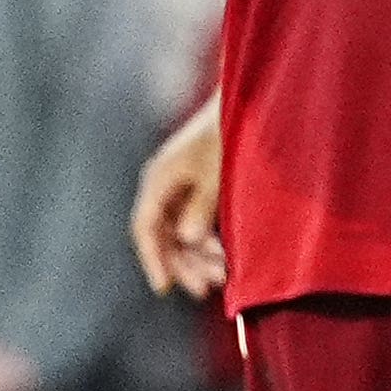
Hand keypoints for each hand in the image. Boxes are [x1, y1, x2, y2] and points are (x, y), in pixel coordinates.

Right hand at [132, 95, 225, 298]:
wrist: (245, 101)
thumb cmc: (229, 133)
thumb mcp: (218, 172)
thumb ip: (200, 206)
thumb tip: (184, 240)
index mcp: (158, 178)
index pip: (145, 227)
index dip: (154, 259)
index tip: (165, 288)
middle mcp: (162, 185)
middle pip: (162, 236)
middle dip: (184, 264)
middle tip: (208, 289)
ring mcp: (178, 186)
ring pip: (178, 233)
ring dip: (197, 256)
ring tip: (223, 277)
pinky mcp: (195, 188)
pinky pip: (192, 223)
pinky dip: (207, 241)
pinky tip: (224, 257)